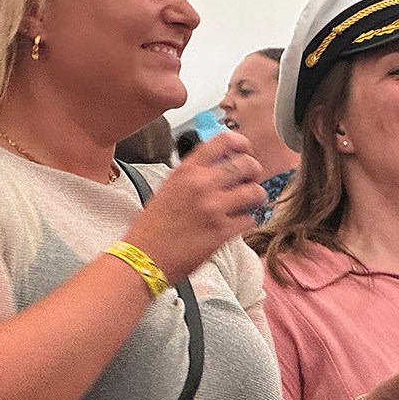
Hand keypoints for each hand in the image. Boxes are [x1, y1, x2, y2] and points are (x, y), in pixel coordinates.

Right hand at [122, 132, 267, 281]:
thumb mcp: (170, 188)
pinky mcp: (222, 231)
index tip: (246, 151)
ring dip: (256, 198)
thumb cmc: (153, 226)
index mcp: (187, 171)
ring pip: (256, 192)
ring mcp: (213, 207)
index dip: (242, 143)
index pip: (224, 141)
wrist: (142, 258)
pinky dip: (247, 222)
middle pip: (248, 164)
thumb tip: (222, 165)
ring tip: (247, 204)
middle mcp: (201, 184)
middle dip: (254, 173)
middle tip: (250, 181)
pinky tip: (236, 225)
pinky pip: (250, 219)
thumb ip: (196, 174)